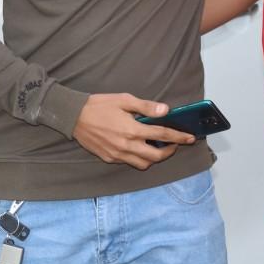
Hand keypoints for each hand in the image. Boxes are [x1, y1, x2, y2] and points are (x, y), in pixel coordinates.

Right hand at [73, 93, 194, 169]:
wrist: (73, 116)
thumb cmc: (99, 105)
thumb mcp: (125, 100)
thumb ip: (146, 107)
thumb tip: (166, 110)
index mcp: (132, 130)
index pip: (162, 135)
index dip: (179, 137)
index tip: (190, 138)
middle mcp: (126, 145)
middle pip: (156, 156)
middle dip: (169, 151)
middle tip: (174, 144)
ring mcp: (117, 154)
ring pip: (143, 164)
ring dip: (154, 157)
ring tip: (157, 147)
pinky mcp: (109, 158)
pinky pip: (128, 162)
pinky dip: (138, 158)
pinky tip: (139, 147)